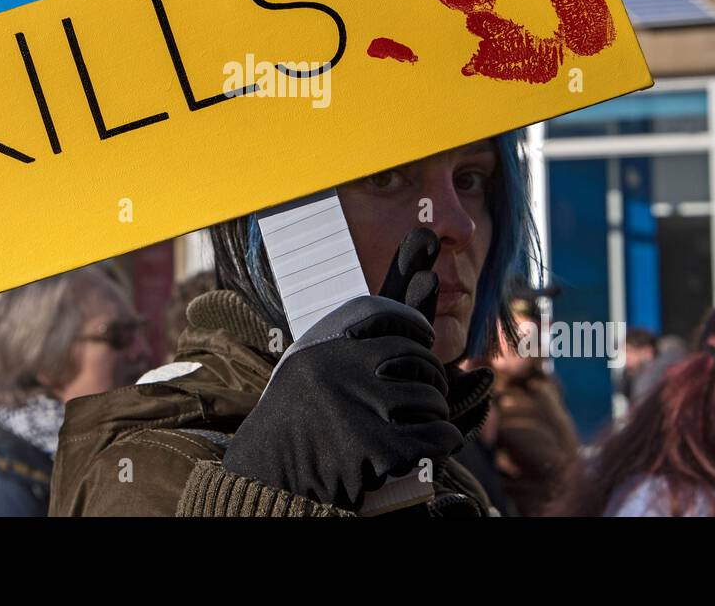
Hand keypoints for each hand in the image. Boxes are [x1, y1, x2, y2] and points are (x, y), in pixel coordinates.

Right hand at [222, 229, 462, 508]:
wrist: (271, 476)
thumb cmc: (301, 413)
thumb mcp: (320, 356)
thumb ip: (368, 314)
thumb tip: (428, 239)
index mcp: (327, 342)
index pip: (387, 308)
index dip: (413, 316)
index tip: (420, 333)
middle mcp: (342, 364)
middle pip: (418, 354)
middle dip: (428, 374)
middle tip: (421, 387)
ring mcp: (360, 403)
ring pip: (431, 394)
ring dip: (434, 411)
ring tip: (416, 419)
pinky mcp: (377, 444)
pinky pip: (436, 433)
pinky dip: (443, 439)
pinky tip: (437, 442)